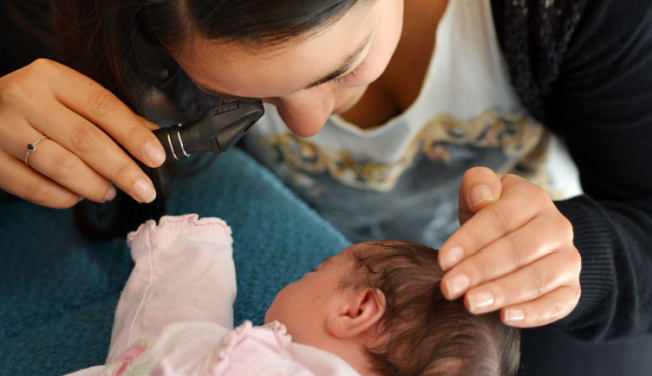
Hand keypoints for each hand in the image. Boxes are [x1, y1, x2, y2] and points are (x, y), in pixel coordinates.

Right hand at [0, 59, 165, 207]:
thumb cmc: (36, 104)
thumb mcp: (68, 95)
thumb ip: (108, 114)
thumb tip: (154, 138)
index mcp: (50, 77)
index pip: (102, 106)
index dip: (134, 134)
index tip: (158, 157)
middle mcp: (24, 99)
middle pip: (86, 140)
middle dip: (122, 170)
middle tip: (145, 190)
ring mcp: (2, 130)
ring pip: (61, 167)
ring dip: (94, 186)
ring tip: (110, 192)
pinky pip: (35, 189)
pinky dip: (64, 198)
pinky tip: (78, 196)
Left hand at [437, 167, 580, 327]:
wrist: (524, 237)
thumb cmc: (492, 216)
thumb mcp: (481, 192)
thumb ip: (477, 183)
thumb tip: (482, 198)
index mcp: (532, 198)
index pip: (500, 218)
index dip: (470, 240)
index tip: (443, 261)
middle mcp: (557, 227)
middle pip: (518, 250)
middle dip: (480, 270)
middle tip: (449, 287)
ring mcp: (568, 259)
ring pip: (538, 278)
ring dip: (502, 292)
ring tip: (471, 304)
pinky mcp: (570, 288)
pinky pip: (557, 304)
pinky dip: (533, 313)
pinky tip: (505, 317)